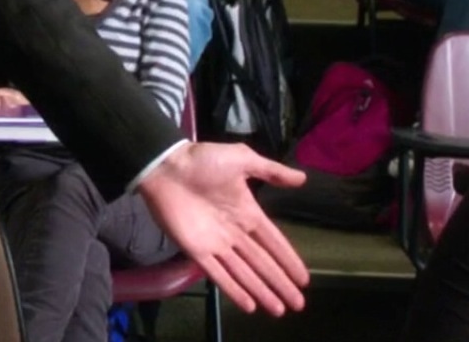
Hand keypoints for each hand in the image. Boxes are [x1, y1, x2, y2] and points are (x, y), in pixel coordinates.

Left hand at [138, 142, 308, 314]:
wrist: (164, 165)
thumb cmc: (201, 160)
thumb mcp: (241, 158)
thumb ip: (271, 171)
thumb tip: (303, 178)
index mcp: (246, 212)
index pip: (273, 242)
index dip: (288, 260)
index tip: (304, 279)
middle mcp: (234, 233)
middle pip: (262, 263)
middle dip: (280, 283)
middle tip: (299, 305)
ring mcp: (215, 243)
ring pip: (244, 273)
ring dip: (261, 291)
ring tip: (279, 310)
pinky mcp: (195, 250)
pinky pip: (217, 274)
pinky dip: (234, 290)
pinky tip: (250, 305)